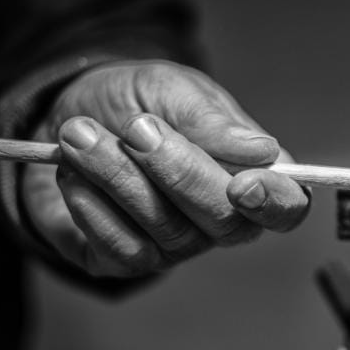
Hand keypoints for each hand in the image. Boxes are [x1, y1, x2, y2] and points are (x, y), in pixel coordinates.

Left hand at [21, 61, 309, 277]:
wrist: (62, 116)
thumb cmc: (132, 101)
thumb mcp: (169, 87)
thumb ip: (210, 118)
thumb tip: (264, 151)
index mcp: (250, 173)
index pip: (286, 206)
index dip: (274, 202)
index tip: (242, 183)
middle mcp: (220, 218)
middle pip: (225, 223)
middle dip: (178, 173)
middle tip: (137, 127)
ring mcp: (175, 246)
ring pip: (168, 232)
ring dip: (120, 177)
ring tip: (80, 132)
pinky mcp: (125, 261)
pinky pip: (123, 249)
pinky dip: (94, 207)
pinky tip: (73, 175)